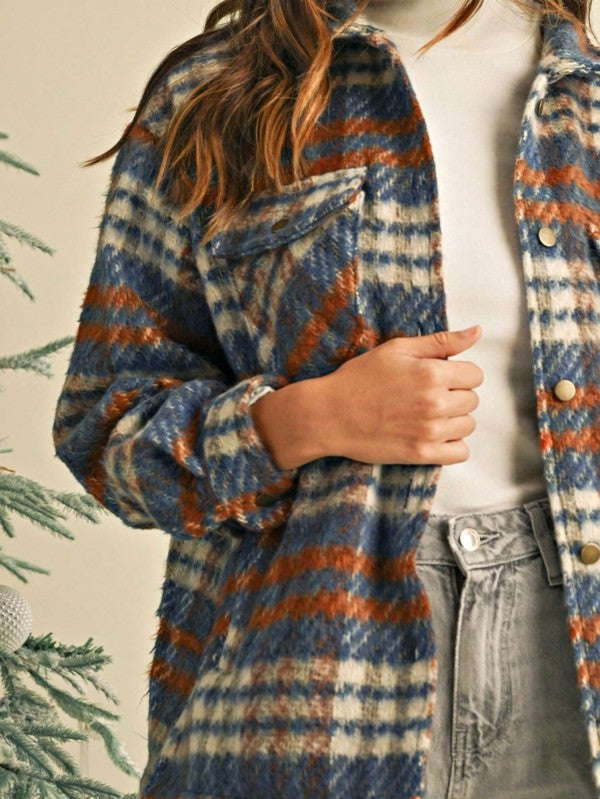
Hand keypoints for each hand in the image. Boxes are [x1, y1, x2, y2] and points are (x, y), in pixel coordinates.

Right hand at [320, 325, 483, 465]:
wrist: (329, 414)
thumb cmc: (359, 378)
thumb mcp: (397, 349)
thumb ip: (441, 341)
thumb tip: (477, 331)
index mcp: (432, 373)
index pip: (475, 375)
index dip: (458, 374)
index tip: (439, 377)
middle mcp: (435, 402)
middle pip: (472, 400)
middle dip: (455, 395)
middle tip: (427, 396)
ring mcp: (429, 431)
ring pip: (468, 426)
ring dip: (454, 420)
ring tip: (427, 415)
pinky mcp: (421, 454)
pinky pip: (460, 453)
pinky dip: (452, 445)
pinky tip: (432, 435)